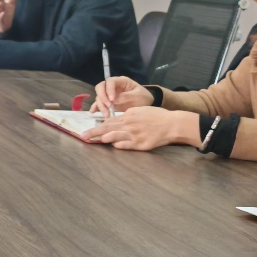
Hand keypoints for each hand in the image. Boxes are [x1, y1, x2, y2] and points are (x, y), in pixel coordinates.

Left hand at [82, 107, 198, 149]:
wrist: (172, 124)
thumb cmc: (157, 116)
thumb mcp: (140, 111)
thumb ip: (127, 115)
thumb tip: (115, 120)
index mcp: (129, 116)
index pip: (109, 121)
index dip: (97, 125)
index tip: (88, 129)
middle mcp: (130, 125)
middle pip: (108, 128)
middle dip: (94, 132)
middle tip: (83, 136)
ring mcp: (135, 135)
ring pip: (115, 136)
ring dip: (104, 138)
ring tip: (95, 140)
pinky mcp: (141, 144)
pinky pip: (127, 145)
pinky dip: (119, 145)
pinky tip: (113, 146)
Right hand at [89, 76, 153, 114]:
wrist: (146, 104)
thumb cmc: (144, 97)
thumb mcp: (138, 96)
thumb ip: (126, 96)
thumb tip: (114, 100)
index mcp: (121, 81)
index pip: (110, 81)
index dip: (109, 90)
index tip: (112, 100)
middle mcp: (113, 86)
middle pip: (101, 87)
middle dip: (102, 97)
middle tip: (108, 106)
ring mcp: (109, 94)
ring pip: (99, 97)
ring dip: (101, 105)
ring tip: (107, 115)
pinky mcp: (108, 102)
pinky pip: (99, 103)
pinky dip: (96, 107)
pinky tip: (93, 112)